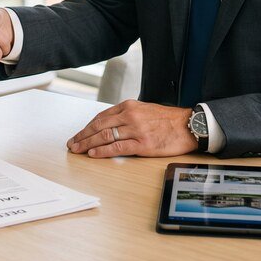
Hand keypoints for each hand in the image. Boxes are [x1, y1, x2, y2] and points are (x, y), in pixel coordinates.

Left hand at [66, 100, 196, 157]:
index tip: (79, 134)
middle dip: (82, 136)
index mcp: (129, 106)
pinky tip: (93, 153)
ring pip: (104, 136)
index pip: (101, 117)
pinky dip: (102, 151)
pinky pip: (117, 148)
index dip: (87, 127)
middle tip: (72, 144)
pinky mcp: (142, 144)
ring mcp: (136, 130)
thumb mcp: (144, 109)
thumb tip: (110, 125)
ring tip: (78, 150)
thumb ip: (127, 115)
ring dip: (88, 144)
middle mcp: (130, 116)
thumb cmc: (168, 119)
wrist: (189, 125)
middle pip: (99, 126)